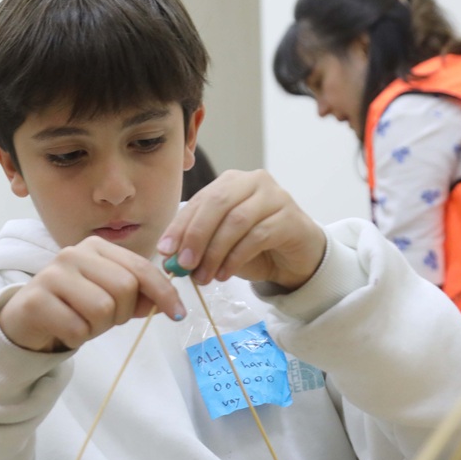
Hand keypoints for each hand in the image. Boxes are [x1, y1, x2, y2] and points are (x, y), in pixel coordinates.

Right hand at [0, 236, 185, 352]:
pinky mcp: (36, 300)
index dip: (164, 293)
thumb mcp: (110, 297)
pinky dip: (78, 337)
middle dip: (121, 313)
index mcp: (95, 247)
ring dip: (98, 327)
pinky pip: (78, 328)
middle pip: (124, 289)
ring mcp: (52, 274)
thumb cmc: (74, 306)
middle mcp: (73, 254)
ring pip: (102, 309)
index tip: (178, 314)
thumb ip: (139, 295)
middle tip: (103, 319)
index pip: (140, 268)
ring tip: (82, 322)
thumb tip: (168, 302)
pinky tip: (65, 329)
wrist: (26, 321)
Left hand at [156, 169, 326, 289]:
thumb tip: (169, 257)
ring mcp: (275, 197)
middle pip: (217, 204)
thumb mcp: (221, 243)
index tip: (164, 250)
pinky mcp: (290, 218)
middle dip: (196, 236)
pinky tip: (224, 274)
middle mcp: (253, 181)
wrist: (296, 257)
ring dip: (215, 252)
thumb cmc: (255, 246)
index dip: (180, 225)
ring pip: (236, 221)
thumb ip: (199, 243)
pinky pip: (257, 236)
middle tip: (183, 264)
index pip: (200, 200)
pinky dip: (236, 258)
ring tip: (203, 277)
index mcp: (231, 182)